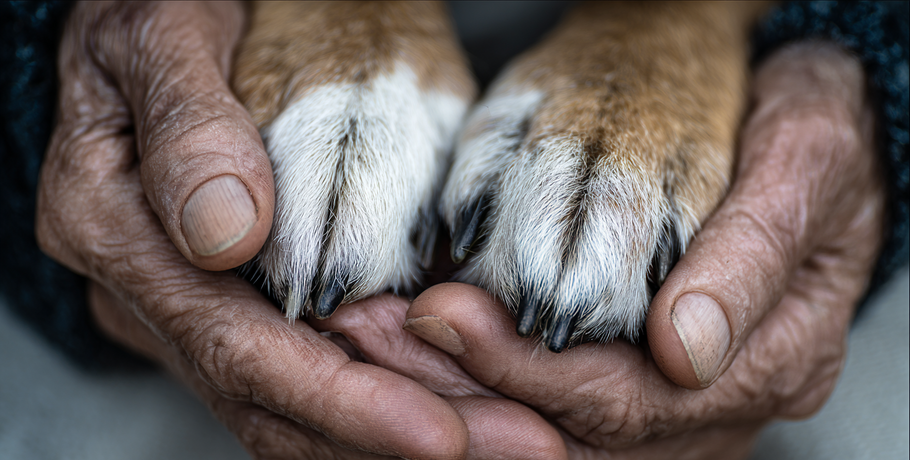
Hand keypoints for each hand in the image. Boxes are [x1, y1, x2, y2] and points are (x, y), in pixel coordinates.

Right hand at [37, 2, 551, 457]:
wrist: (152, 19)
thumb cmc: (161, 6)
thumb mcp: (162, 28)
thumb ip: (188, 124)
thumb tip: (227, 233)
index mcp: (113, 226)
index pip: (235, 345)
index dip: (342, 398)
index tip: (440, 434)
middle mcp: (145, 289)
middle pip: (273, 400)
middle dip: (394, 435)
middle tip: (517, 448)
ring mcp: (183, 304)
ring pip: (290, 406)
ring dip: (396, 432)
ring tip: (506, 439)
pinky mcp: (222, 305)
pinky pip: (300, 374)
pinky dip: (376, 402)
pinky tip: (450, 409)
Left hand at [401, 42, 885, 457]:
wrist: (809, 139)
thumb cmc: (811, 136)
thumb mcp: (804, 161)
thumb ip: (750, 254)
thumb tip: (684, 350)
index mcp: (775, 360)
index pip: (635, 402)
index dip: (530, 369)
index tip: (444, 315)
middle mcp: (725, 407)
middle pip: (582, 440)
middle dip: (472, 390)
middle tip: (382, 334)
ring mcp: (685, 411)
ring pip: (557, 439)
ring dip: (462, 395)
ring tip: (382, 344)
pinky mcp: (645, 393)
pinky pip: (555, 414)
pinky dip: (483, 385)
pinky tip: (428, 351)